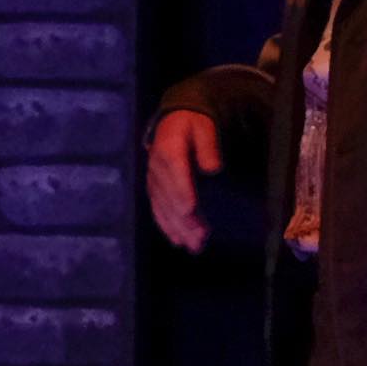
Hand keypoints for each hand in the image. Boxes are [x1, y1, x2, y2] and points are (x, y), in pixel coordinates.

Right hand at [144, 109, 219, 251]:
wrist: (172, 119)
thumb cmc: (193, 124)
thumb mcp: (204, 127)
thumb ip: (208, 146)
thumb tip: (213, 168)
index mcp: (169, 149)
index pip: (175, 173)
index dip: (182, 192)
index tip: (190, 211)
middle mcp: (157, 167)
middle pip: (169, 196)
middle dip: (183, 219)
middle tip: (200, 238)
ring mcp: (153, 179)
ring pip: (162, 207)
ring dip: (177, 228)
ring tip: (193, 246)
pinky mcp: (153, 188)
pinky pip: (157, 209)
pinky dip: (166, 226)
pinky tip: (177, 240)